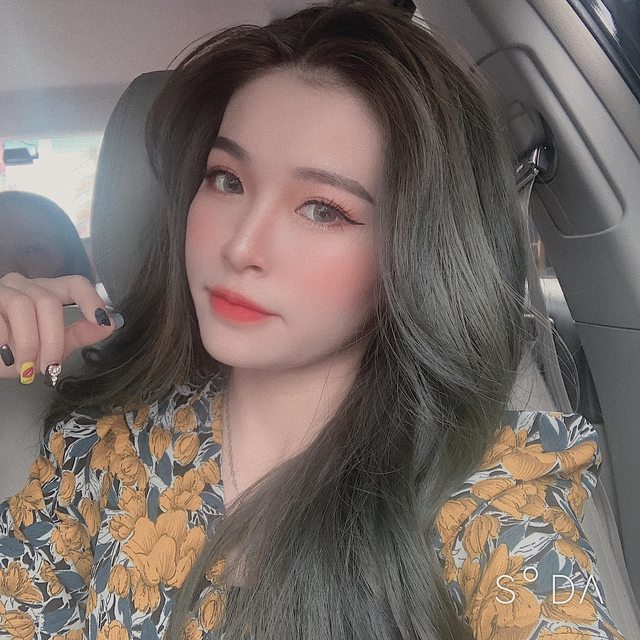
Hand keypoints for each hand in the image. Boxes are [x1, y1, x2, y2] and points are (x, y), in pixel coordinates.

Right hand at [0, 272, 122, 383]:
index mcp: (45, 293)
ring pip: (23, 307)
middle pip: (49, 302)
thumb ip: (78, 334)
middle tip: (49, 367)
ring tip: (23, 367)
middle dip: (52, 340)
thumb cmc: (10, 353)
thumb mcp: (49, 347)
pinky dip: (4, 343)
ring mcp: (0, 290)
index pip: (74, 283)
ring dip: (27, 343)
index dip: (90, 299)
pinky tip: (2, 353)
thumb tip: (112, 323)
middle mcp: (23, 285)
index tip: (102, 320)